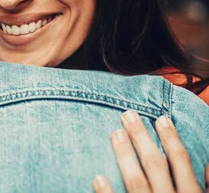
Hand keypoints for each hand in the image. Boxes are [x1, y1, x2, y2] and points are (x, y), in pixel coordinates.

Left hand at [92, 111, 208, 192]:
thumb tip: (208, 166)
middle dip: (142, 138)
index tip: (161, 118)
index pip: (181, 161)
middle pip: (155, 165)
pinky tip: (98, 178)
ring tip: (115, 134)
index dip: (171, 139)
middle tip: (128, 115)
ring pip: (136, 182)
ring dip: (125, 157)